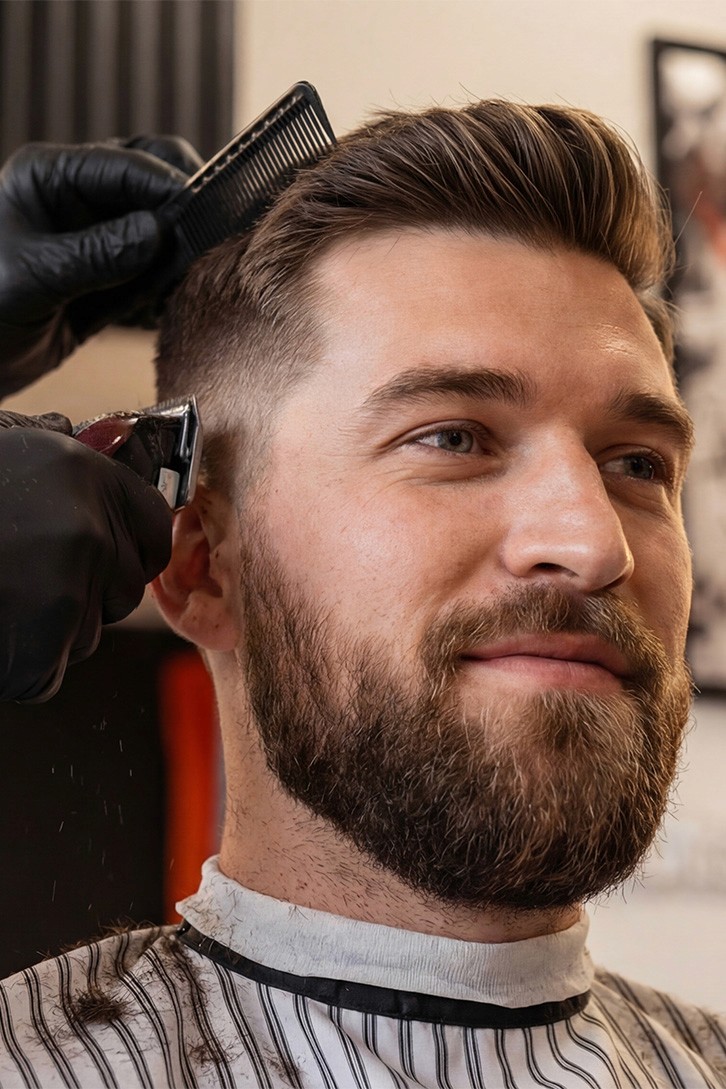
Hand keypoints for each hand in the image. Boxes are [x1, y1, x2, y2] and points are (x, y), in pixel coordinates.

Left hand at [0, 135, 201, 396]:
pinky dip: (169, 282)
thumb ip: (96, 254)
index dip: (166, 187)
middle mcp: (77, 199)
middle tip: (205, 239)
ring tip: (196, 271)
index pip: (125, 164)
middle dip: (182, 206)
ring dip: (180, 247)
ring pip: (160, 227)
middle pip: (151, 181)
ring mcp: (96, 238)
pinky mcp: (108, 278)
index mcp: (49, 177)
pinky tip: (174, 298)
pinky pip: (154, 271)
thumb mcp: (35, 278)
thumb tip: (159, 231)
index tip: (199, 215)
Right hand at [0, 415, 171, 700]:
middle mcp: (92, 524)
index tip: (98, 555)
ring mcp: (74, 581)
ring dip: (47, 631)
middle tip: (20, 577)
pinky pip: (45, 673)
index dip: (126, 546)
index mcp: (86, 472)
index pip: (154, 527)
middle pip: (124, 590)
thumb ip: (60, 466)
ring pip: (87, 634)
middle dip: (83, 595)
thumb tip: (107, 460)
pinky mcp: (45, 635)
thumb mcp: (10, 449)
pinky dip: (16, 667)